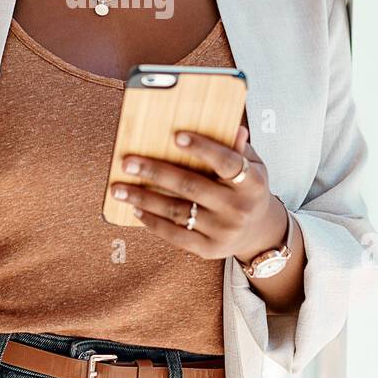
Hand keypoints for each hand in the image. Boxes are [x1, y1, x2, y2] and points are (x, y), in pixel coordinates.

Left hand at [109, 125, 288, 263]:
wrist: (258, 232)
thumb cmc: (248, 188)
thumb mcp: (254, 166)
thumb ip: (239, 149)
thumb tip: (234, 128)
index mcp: (252, 183)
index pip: (226, 162)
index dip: (202, 149)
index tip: (176, 136)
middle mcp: (239, 208)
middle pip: (191, 186)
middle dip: (155, 172)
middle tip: (127, 162)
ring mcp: (223, 231)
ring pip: (176, 211)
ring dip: (143, 198)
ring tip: (118, 189)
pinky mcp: (209, 250)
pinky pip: (175, 235)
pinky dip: (153, 222)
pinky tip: (135, 209)